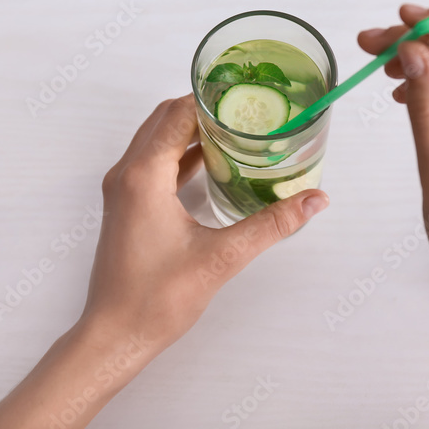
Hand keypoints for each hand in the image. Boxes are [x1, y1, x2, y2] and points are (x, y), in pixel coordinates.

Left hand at [0, 94, 329, 428]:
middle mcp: (126, 175)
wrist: (115, 335)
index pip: (177, 115)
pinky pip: (154, 163)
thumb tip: (312, 201)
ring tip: (236, 131)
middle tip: (245, 109)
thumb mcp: (222, 257)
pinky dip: (182, 154)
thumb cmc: (155, 300)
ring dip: (192, 131)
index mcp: (143, 176)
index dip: (211, 99)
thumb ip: (271, 224)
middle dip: (204, 109)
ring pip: (158, 140)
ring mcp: (123, 191)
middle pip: (165, 120)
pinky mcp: (127, 206)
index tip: (244, 93)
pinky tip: (214, 163)